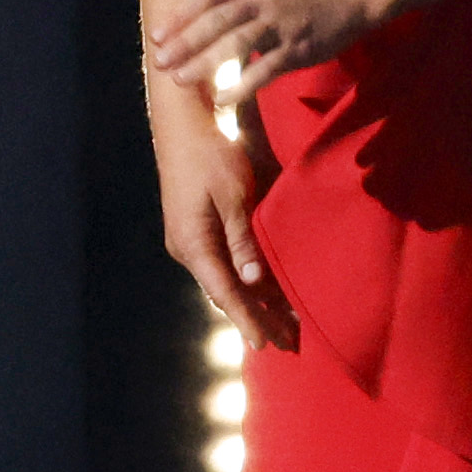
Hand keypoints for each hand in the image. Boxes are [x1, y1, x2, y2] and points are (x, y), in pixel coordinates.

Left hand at [148, 0, 380, 96]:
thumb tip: (195, 10)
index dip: (177, 16)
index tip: (155, 35)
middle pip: (213, 21)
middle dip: (182, 43)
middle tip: (159, 61)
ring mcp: (279, 23)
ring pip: (234, 45)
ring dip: (203, 64)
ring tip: (180, 80)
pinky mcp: (298, 48)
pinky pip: (264, 70)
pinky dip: (241, 85)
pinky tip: (221, 98)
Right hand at [148, 80, 296, 352]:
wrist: (183, 126)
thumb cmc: (209, 155)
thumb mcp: (232, 195)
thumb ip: (242, 239)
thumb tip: (251, 281)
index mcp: (193, 243)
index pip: (225, 292)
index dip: (247, 320)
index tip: (266, 345)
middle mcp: (188, 249)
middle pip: (225, 293)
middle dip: (257, 318)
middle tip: (289, 345)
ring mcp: (191, 241)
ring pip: (226, 281)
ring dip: (255, 302)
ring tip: (285, 326)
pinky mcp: (198, 232)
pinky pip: (224, 265)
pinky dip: (246, 281)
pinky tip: (267, 294)